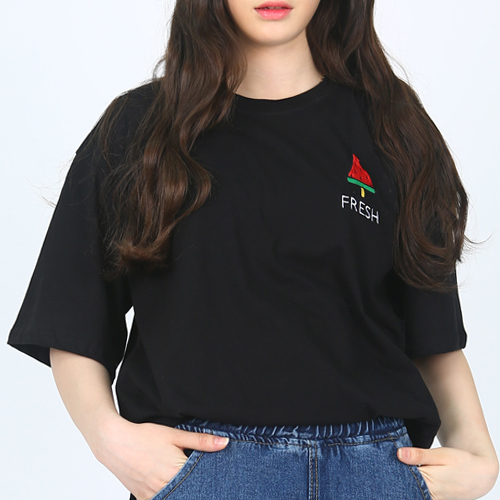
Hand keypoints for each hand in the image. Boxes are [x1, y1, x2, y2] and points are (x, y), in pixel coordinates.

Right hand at [89, 413, 228, 499]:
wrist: (114, 442)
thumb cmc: (144, 436)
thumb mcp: (175, 435)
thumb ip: (201, 441)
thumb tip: (224, 442)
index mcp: (176, 472)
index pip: (201, 482)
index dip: (209, 480)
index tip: (215, 480)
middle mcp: (164, 488)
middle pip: (188, 491)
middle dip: (195, 487)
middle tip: (199, 479)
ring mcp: (152, 495)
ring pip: (174, 496)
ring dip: (181, 490)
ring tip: (182, 479)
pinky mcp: (142, 498)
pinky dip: (167, 494)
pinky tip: (170, 485)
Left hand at [397, 446, 498, 499]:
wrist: (478, 474)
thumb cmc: (461, 461)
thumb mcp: (441, 454)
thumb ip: (420, 455)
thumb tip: (399, 453)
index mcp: (430, 482)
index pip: (403, 477)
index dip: (392, 468)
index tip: (382, 460)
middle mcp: (430, 494)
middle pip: (405, 485)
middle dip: (395, 475)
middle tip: (387, 463)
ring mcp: (432, 499)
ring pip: (411, 489)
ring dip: (403, 479)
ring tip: (398, 467)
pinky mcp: (434, 499)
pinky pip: (418, 492)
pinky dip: (411, 484)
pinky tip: (407, 474)